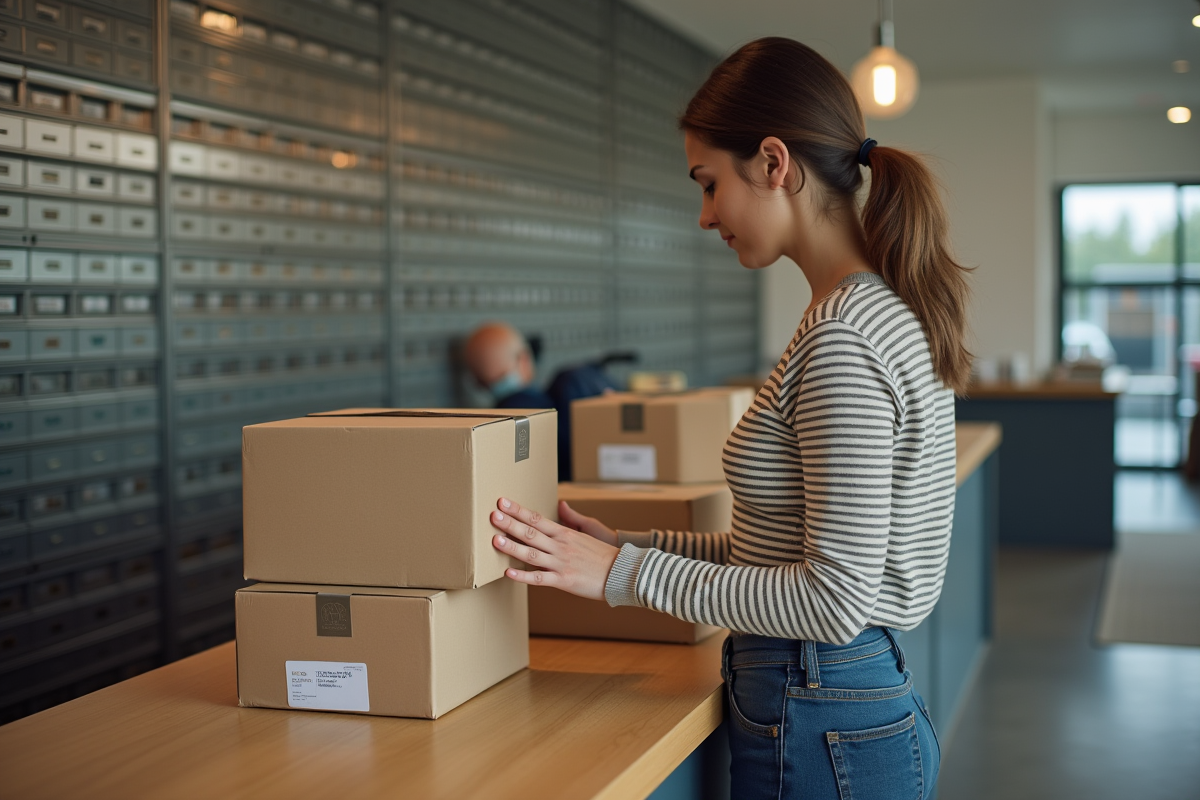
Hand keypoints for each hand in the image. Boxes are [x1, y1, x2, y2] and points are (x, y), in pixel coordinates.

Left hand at [491, 498, 619, 600]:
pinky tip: (509, 573)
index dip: (518, 510)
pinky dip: (523, 576)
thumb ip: (570, 519)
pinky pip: (540, 578)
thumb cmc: (602, 554)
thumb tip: (560, 504)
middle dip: (510, 523)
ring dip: (513, 547)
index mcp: (564, 533)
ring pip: (532, 554)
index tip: (503, 502)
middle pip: (531, 532)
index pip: (536, 518)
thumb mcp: (586, 532)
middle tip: (493, 515)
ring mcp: (561, 563)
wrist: (621, 572)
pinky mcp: (563, 580)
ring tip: (495, 541)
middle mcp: (560, 546)